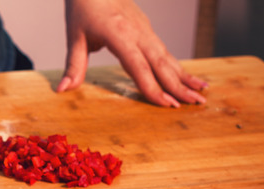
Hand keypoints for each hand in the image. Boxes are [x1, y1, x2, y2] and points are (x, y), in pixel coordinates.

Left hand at [57, 0, 207, 106]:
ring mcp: (145, 29)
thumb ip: (73, 65)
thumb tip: (63, 90)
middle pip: (161, 63)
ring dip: (184, 76)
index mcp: (120, 35)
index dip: (153, 87)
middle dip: (179, 86)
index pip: (139, 67)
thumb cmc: (83, 7)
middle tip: (197, 104)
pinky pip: (165, 51)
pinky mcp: (147, 29)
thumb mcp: (74, 36)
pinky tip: (187, 77)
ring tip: (201, 94)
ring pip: (168, 57)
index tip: (167, 105)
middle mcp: (138, 32)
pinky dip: (178, 66)